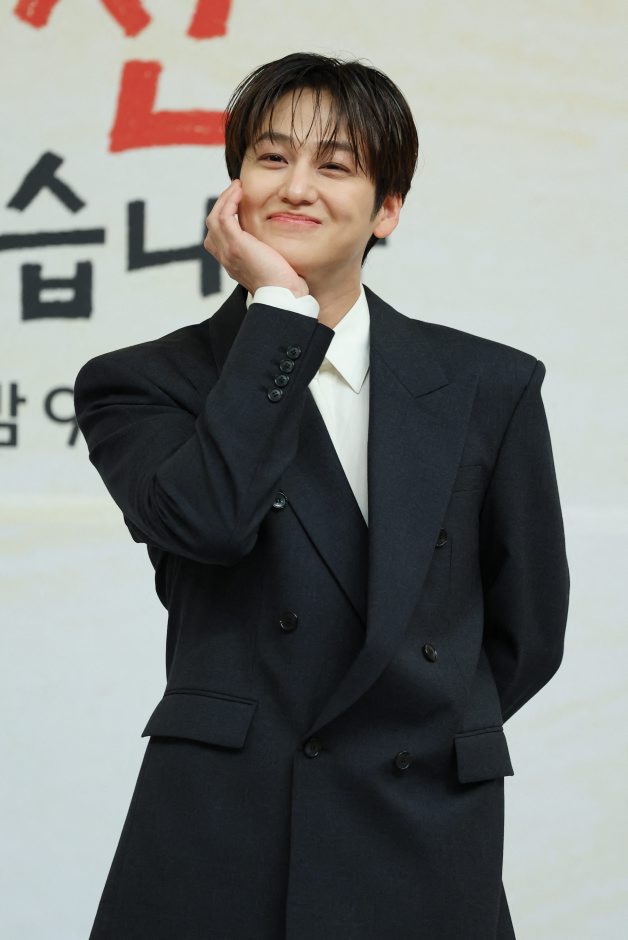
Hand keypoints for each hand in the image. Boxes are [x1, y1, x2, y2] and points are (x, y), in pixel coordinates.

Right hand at [203, 180, 308, 296]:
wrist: (284, 295)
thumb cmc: (283, 285)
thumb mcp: (269, 265)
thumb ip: (263, 253)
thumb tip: (273, 244)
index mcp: (231, 263)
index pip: (217, 236)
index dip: (224, 217)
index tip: (238, 203)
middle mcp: (225, 258)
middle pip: (212, 225)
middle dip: (222, 204)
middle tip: (236, 190)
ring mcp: (228, 251)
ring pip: (214, 218)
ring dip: (225, 198)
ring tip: (237, 187)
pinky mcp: (236, 245)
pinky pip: (224, 216)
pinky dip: (229, 200)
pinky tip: (240, 191)